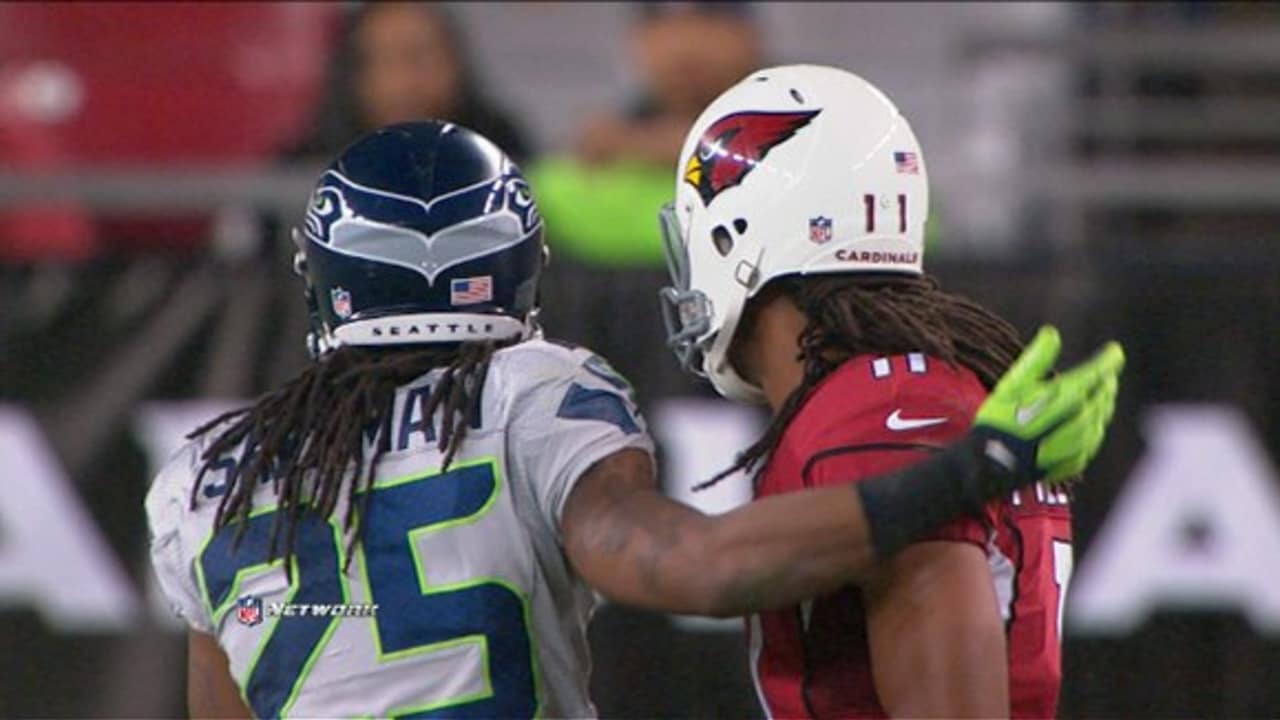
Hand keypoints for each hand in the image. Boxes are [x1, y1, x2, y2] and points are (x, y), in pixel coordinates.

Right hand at [973, 326, 1124, 484]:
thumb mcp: (1012, 384)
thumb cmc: (1000, 421)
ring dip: (1103, 404)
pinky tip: (1088, 425)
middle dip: (1106, 382)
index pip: (1097, 374)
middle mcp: (1080, 420)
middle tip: (1107, 372)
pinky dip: (1094, 428)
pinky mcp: (1075, 462)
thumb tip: (1052, 333)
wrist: (992, 464)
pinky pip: (1093, 441)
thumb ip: (1036, 358)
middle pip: (1103, 396)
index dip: (1108, 361)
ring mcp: (1080, 444)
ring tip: (1101, 395)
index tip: (1115, 351)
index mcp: (1067, 397)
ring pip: (1100, 419)